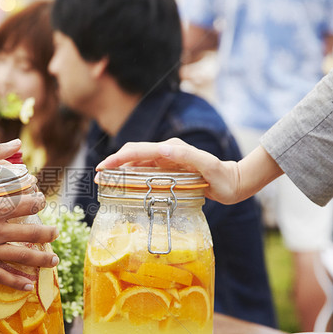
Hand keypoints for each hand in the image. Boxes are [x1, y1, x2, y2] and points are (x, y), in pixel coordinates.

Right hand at [0, 163, 58, 289]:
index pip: (26, 204)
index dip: (37, 201)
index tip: (42, 201)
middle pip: (30, 233)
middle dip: (47, 233)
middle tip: (56, 233)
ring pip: (21, 257)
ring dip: (41, 259)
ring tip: (54, 261)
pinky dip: (15, 281)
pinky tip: (28, 286)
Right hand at [96, 138, 281, 204]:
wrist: (234, 182)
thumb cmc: (223, 177)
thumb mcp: (208, 167)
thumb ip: (189, 157)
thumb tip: (164, 149)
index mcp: (171, 149)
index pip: (138, 150)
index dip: (118, 159)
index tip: (103, 168)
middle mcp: (166, 152)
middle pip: (133, 154)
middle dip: (113, 163)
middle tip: (98, 177)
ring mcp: (167, 160)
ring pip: (136, 162)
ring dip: (120, 170)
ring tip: (105, 181)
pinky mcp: (168, 169)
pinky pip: (144, 171)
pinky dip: (131, 175)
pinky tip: (124, 184)